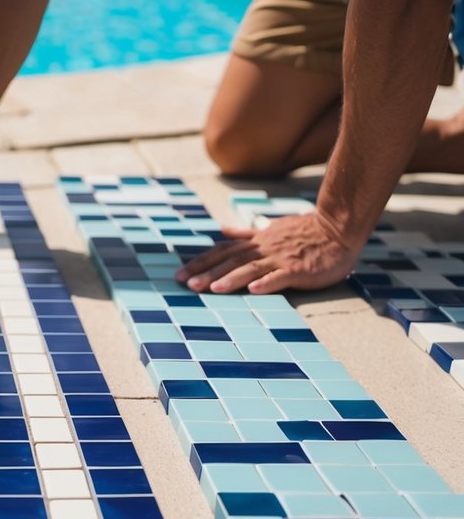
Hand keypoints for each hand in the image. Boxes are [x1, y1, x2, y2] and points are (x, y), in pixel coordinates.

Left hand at [174, 212, 363, 294]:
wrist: (338, 227)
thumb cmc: (305, 231)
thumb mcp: (270, 228)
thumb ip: (246, 233)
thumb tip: (223, 230)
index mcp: (256, 242)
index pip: (223, 252)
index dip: (201, 262)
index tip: (181, 273)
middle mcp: (264, 249)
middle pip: (230, 261)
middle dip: (207, 272)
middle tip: (186, 284)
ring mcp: (281, 259)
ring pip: (251, 268)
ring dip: (231, 278)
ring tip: (212, 288)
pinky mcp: (299, 269)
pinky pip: (281, 276)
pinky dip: (267, 282)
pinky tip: (254, 290)